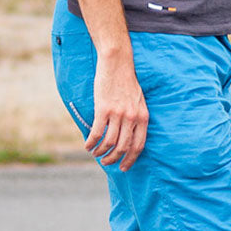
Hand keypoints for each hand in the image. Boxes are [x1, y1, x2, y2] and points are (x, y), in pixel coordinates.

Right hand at [86, 53, 148, 170]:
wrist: (118, 63)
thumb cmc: (127, 82)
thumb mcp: (139, 101)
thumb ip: (136, 118)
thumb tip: (129, 135)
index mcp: (143, 117)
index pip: (139, 145)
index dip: (131, 159)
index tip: (124, 167)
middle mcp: (132, 118)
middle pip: (123, 147)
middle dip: (113, 159)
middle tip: (106, 162)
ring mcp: (118, 114)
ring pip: (109, 142)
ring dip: (101, 152)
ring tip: (95, 154)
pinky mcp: (103, 109)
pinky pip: (97, 132)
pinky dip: (91, 142)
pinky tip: (87, 145)